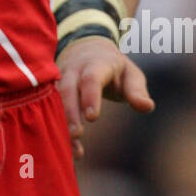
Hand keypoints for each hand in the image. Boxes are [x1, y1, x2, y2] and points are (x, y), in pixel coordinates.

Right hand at [56, 35, 153, 160]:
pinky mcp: (51, 91)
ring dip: (60, 123)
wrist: (85, 48)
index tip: (92, 117)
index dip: (90, 96)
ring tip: (72, 147)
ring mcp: (59, 80)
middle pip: (67, 90)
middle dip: (70, 112)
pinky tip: (65, 148)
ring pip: (54, 100)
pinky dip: (55, 128)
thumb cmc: (113, 67)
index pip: (91, 78)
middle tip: (77, 134)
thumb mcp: (130, 74)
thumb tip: (147, 106)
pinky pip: (48, 108)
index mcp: (95, 64)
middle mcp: (73, 71)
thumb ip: (137, 91)